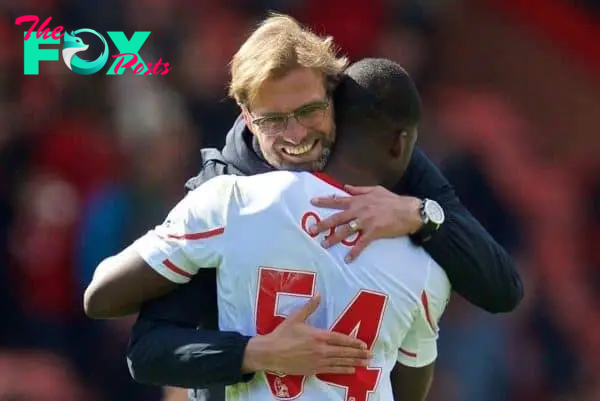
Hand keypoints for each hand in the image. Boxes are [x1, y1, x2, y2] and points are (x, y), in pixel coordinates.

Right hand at [243, 294, 371, 374]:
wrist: (270, 353)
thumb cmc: (282, 334)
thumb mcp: (296, 318)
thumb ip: (310, 307)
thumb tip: (319, 294)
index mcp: (318, 336)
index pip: (340, 339)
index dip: (353, 342)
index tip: (363, 344)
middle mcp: (321, 349)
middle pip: (343, 352)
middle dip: (358, 353)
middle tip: (370, 355)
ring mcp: (317, 361)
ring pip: (340, 362)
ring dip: (354, 362)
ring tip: (365, 364)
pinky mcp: (312, 370)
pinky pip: (331, 371)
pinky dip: (342, 370)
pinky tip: (351, 370)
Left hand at [309, 185, 422, 261]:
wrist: (409, 211)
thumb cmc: (393, 200)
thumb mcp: (376, 190)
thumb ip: (359, 189)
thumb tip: (345, 187)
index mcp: (359, 200)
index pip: (338, 200)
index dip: (324, 201)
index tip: (312, 201)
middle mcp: (359, 210)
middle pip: (337, 218)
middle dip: (323, 224)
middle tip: (311, 230)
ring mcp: (366, 222)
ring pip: (345, 231)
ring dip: (334, 239)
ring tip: (324, 245)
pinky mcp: (374, 232)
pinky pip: (361, 243)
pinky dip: (354, 252)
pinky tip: (348, 259)